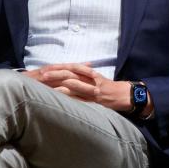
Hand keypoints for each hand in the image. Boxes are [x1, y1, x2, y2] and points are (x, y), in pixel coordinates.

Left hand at [23, 65, 152, 115]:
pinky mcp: (96, 99)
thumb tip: (72, 72)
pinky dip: (71, 98)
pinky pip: (82, 99)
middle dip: (55, 75)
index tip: (45, 68)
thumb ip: (85, 76)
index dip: (58, 68)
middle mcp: (90, 79)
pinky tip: (62, 98)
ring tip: (48, 86)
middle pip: (70, 75)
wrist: (126, 95)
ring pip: (75, 86)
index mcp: (90, 74)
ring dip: (60, 85)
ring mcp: (93, 89)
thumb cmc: (110, 88)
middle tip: (42, 75)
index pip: (71, 68)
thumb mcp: (98, 79)